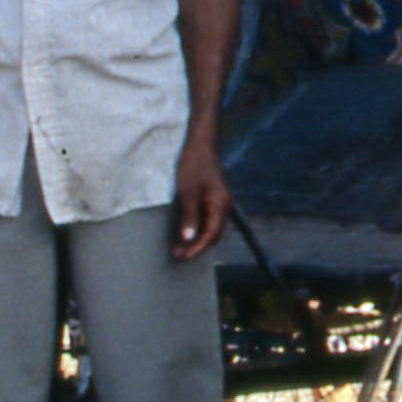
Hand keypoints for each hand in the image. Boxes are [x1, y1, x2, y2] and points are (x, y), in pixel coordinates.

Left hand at [171, 133, 230, 261]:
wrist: (200, 144)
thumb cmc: (193, 165)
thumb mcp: (187, 192)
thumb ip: (189, 216)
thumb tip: (188, 239)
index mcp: (220, 204)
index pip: (211, 234)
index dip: (197, 248)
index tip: (182, 257)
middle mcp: (224, 205)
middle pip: (214, 234)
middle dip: (197, 247)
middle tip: (177, 255)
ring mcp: (220, 202)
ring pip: (211, 228)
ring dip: (197, 239)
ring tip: (178, 247)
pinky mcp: (213, 198)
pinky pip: (208, 220)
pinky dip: (198, 229)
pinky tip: (186, 232)